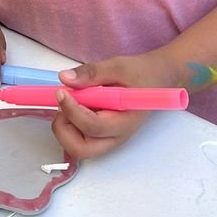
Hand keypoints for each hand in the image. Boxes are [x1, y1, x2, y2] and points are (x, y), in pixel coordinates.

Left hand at [51, 52, 177, 159]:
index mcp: (125, 122)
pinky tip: (77, 105)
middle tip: (65, 103)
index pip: (93, 127)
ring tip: (72, 101)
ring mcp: (107, 139)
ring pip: (76, 148)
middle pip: (81, 150)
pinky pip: (78, 139)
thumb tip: (65, 78)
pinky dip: (69, 125)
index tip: (62, 92)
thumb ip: (92, 72)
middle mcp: (115, 137)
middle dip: (64, 129)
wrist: (154, 79)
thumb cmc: (140, 74)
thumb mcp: (118, 66)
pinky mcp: (100, 135)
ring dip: (65, 127)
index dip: (72, 110)